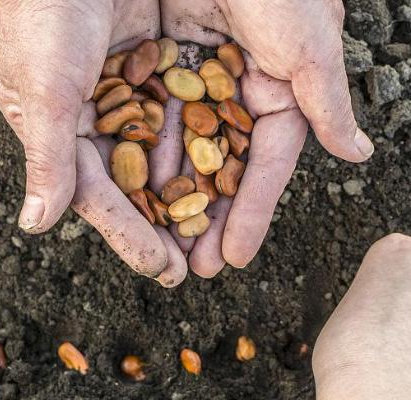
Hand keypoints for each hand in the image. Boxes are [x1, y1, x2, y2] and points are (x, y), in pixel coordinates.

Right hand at [0, 0, 187, 285]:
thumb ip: (46, 157)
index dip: (126, 233)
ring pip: (162, 152)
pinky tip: (223, 171)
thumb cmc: (45, 14)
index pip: (95, 193)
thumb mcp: (42, 89)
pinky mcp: (153, 64)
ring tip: (214, 232)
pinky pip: (181, 110)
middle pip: (133, 181)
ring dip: (187, 190)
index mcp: (55, 129)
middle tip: (191, 267)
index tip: (159, 269)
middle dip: (162, 223)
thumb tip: (35, 224)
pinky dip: (200, 140)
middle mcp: (91, 116)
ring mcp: (125, 91)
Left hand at [159, 0, 373, 275]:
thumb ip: (325, 101)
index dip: (252, 212)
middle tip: (197, 268)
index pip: (265, 165)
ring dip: (173, 198)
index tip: (237, 257)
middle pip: (220, 167)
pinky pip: (150, 120)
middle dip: (209, 219)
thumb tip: (359, 153)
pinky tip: (134, 195)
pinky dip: (143, 155)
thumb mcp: (308, 42)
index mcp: (277, 90)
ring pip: (182, 151)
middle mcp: (235, 92)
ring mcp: (195, 82)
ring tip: (163, 247)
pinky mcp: (159, 67)